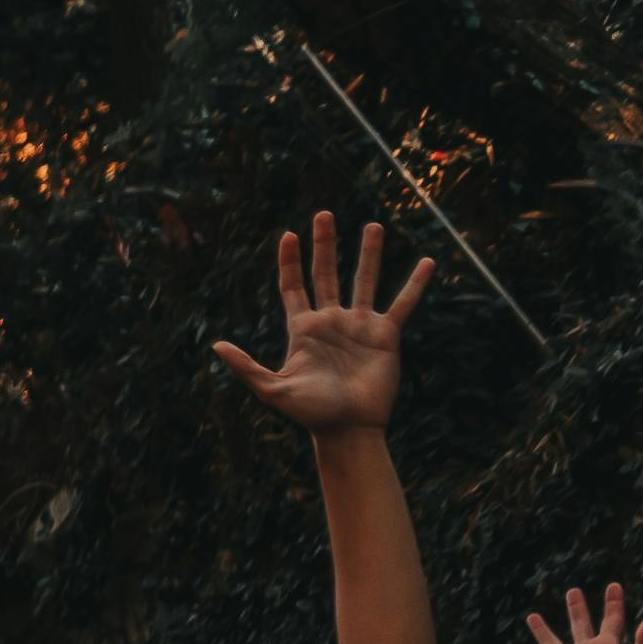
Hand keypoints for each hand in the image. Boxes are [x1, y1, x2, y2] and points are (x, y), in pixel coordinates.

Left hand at [213, 211, 426, 436]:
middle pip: (326, 274)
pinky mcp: (386, 334)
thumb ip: (246, 366)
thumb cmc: (310, 413)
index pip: (293, 287)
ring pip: (365, 280)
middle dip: (324, 245)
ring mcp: (359, 325)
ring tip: (372, 225)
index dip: (290, 262)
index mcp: (303, 329)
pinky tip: (427, 262)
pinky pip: (403, 304)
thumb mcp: (273, 389)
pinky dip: (414, 284)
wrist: (347, 429)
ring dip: (368, 253)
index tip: (288, 235)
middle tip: (323, 214)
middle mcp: (331, 321)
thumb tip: (216, 345)